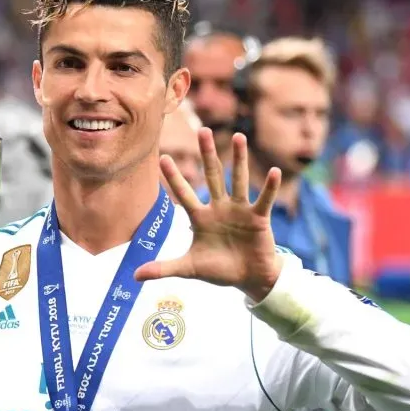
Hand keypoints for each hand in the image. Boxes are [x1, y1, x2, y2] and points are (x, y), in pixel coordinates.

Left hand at [135, 129, 283, 299]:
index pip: (184, 193)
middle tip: (203, 130)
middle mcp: (219, 208)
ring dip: (239, 159)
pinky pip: (263, 199)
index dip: (174, 177)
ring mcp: (239, 210)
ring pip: (238, 180)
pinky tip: (275, 172)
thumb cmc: (219, 270)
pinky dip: (269, 187)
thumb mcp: (189, 269)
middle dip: (207, 154)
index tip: (163, 158)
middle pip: (212, 176)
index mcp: (200, 218)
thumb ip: (163, 268)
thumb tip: (135, 276)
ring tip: (239, 137)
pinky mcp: (258, 218)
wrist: (249, 279)